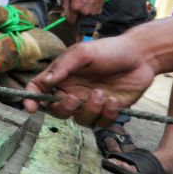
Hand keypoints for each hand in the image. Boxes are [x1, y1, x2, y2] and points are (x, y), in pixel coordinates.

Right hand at [21, 35, 156, 126]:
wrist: (141, 56)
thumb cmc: (109, 50)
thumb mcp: (84, 53)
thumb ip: (64, 66)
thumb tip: (45, 82)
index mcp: (62, 76)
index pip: (39, 89)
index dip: (31, 99)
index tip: (31, 108)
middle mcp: (73, 91)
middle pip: (56, 111)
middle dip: (64, 109)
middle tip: (74, 98)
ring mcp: (90, 103)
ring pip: (80, 120)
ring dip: (89, 111)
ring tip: (102, 94)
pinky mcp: (107, 111)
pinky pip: (101, 123)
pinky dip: (107, 115)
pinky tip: (114, 101)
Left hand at [65, 0, 104, 22]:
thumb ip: (66, 5)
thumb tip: (62, 15)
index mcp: (75, 7)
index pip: (70, 20)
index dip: (70, 17)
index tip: (70, 14)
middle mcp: (83, 12)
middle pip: (78, 19)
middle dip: (77, 15)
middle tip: (79, 7)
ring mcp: (91, 13)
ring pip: (85, 17)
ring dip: (84, 14)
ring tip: (85, 5)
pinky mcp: (98, 12)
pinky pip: (93, 15)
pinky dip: (91, 12)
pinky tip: (91, 5)